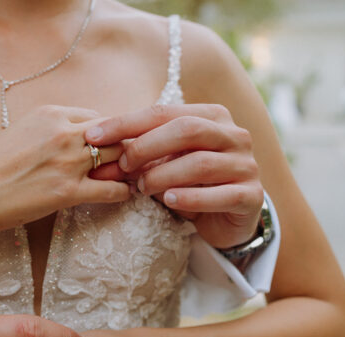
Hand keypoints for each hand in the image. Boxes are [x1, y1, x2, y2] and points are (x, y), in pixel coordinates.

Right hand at [0, 105, 129, 235]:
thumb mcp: (18, 134)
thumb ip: (46, 133)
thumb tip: (66, 143)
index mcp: (49, 114)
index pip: (98, 118)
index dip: (109, 134)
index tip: (113, 145)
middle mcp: (63, 132)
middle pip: (115, 134)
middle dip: (125, 148)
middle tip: (133, 161)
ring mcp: (67, 162)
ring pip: (119, 158)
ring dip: (128, 168)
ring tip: (133, 177)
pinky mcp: (67, 191)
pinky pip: (112, 189)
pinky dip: (123, 192)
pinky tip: (124, 195)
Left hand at [85, 104, 263, 248]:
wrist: (228, 217)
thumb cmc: (190, 183)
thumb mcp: (163, 164)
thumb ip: (137, 157)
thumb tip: (97, 159)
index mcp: (211, 116)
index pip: (163, 112)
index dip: (125, 123)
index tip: (92, 136)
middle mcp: (233, 135)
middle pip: (187, 130)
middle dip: (146, 147)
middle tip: (121, 166)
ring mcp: (246, 165)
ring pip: (201, 163)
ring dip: (163, 176)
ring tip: (142, 188)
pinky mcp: (252, 196)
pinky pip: (221, 195)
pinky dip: (191, 198)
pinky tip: (170, 200)